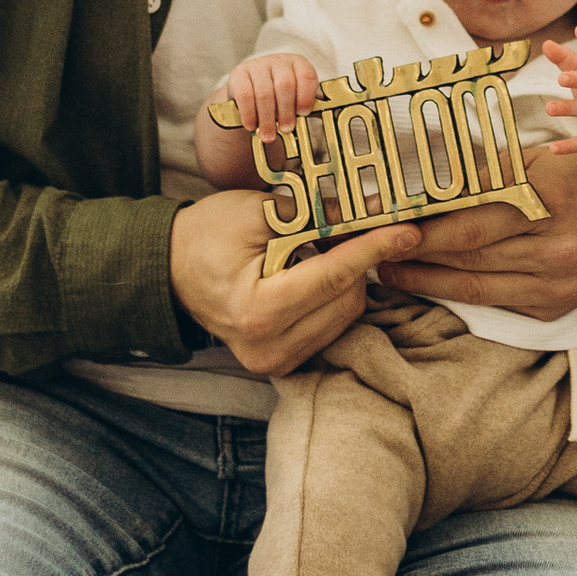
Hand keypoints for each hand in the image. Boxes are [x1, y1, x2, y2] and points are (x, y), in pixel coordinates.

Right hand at [167, 185, 417, 378]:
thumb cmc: (206, 235)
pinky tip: (313, 276)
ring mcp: (273, 362)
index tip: (407, 230)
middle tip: (352, 229)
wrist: (169, 270)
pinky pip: (329, 328)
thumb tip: (370, 214)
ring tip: (319, 252)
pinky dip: (333, 299)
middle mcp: (267, 347)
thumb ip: (314, 216)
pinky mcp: (280, 363)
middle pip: (347, 301)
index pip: (333, 277)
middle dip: (356, 262)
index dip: (373, 249)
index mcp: (257, 311)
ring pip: (344, 317)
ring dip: (346, 281)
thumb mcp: (256, 212)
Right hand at [215, 51, 320, 144]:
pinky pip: (244, 95)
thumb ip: (310, 106)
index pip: (306, 75)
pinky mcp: (239, 74)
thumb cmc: (280, 96)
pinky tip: (251, 126)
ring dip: (267, 118)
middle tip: (286, 129)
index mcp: (298, 64)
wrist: (250, 89)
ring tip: (268, 136)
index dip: (306, 96)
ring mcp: (257, 65)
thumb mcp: (296, 97)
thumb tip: (332, 116)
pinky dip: (249, 114)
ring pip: (264, 92)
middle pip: (285, 85)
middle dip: (286, 111)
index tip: (303, 114)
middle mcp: (278, 61)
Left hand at [380, 136, 576, 322]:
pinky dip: (458, 296)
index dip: (425, 231)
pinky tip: (430, 285)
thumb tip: (419, 192)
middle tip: (376, 249)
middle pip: (469, 257)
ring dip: (427, 281)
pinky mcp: (555, 307)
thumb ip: (479, 177)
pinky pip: (495, 304)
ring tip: (391, 271)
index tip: (388, 229)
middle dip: (417, 255)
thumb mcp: (529, 161)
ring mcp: (559, 284)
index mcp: (551, 202)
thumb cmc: (568, 176)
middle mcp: (559, 249)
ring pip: (476, 287)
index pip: (472, 222)